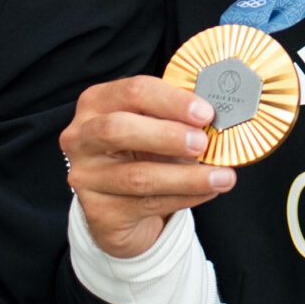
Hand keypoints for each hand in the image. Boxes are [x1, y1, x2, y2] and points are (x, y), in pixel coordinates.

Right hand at [59, 77, 235, 259]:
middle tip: (203, 143)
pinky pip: (147, 205)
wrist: (120, 205)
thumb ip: (178, 117)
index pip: (133, 92)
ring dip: (187, 177)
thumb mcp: (155, 126)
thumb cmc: (142, 152)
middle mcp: (81, 137)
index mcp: (97, 102)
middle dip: (167, 135)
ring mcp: (85, 176)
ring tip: (223, 176)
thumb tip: (218, 118)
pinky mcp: (98, 212)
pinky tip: (208, 191)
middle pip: (119, 129)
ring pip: (137, 176)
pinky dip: (185, 197)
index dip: (172, 101)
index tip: (205, 113)